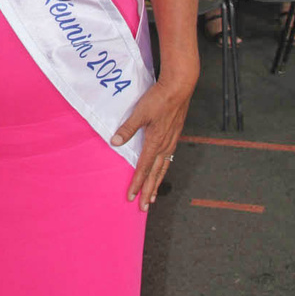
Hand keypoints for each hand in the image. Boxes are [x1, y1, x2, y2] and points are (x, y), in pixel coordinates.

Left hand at [110, 76, 194, 210]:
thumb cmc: (159, 99)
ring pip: (163, 168)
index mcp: (155, 142)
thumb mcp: (140, 113)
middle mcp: (164, 145)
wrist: (179, 88)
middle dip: (148, 191)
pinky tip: (162, 170)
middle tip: (143, 207)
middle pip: (155, 174)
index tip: (131, 197)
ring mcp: (171, 141)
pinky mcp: (175, 135)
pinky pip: (168, 158)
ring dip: (157, 183)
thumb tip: (115, 143)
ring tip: (153, 197)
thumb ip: (127, 129)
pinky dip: (163, 169)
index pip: (143, 168)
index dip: (136, 184)